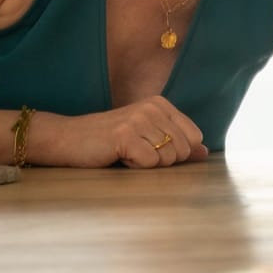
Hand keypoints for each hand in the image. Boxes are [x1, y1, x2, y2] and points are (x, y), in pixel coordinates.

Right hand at [47, 96, 207, 167]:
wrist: (67, 139)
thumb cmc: (108, 141)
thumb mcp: (146, 137)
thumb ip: (177, 143)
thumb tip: (205, 152)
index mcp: (161, 104)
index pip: (194, 137)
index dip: (176, 152)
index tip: (150, 148)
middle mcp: (153, 108)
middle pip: (183, 150)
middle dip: (161, 160)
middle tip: (135, 152)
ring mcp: (139, 120)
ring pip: (167, 159)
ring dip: (146, 164)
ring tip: (126, 153)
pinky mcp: (125, 136)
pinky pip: (149, 163)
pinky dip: (134, 167)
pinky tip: (118, 157)